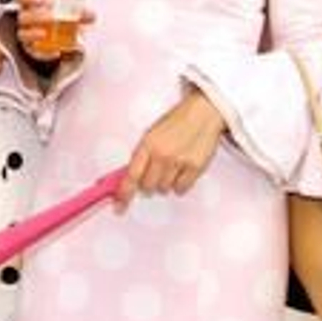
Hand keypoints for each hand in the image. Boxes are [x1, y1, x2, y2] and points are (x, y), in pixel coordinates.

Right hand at [14, 0, 96, 61]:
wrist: (56, 36)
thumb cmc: (58, 18)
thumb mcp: (68, 12)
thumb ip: (79, 12)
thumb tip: (92, 15)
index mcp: (30, 6)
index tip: (42, 0)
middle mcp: (25, 20)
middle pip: (24, 17)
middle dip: (36, 16)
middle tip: (51, 17)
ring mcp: (26, 35)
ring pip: (23, 35)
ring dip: (33, 34)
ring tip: (44, 33)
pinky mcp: (31, 50)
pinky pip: (34, 52)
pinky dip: (44, 53)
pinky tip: (55, 52)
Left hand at [117, 89, 225, 207]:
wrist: (202, 114)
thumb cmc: (175, 123)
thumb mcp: (151, 135)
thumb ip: (141, 156)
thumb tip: (129, 177)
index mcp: (147, 145)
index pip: (131, 175)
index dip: (124, 193)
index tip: (119, 206)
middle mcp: (162, 155)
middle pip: (148, 186)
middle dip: (147, 184)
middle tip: (154, 173)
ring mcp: (179, 162)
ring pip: (164, 189)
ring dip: (164, 183)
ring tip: (170, 167)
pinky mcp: (196, 167)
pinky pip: (182, 188)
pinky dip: (179, 185)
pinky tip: (181, 172)